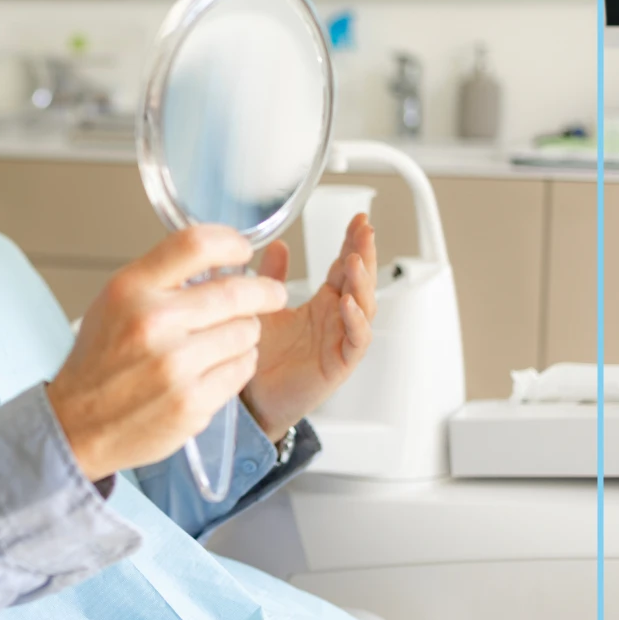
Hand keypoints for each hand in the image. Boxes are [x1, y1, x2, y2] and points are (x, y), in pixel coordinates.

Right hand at [46, 225, 289, 481]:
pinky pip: (242, 369)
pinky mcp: (192, 402)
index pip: (196, 244)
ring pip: (247, 332)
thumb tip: (219, 261)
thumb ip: (163, 278)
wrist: (78, 423)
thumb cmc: (99, 360)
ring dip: (245, 333)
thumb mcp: (115, 301)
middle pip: (237, 292)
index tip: (243, 250)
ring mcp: (174, 365)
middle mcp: (153, 322)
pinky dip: (238, 365)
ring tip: (223, 340)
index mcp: (131, 289)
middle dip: (264, 292)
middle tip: (272, 295)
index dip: (231, 242)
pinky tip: (216, 366)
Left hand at [241, 214, 377, 442]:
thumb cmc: (261, 357)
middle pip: (360, 281)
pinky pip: (356, 341)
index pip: (344, 267)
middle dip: (365, 254)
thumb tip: (278, 244)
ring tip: (354, 260)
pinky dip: (356, 322)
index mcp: (322, 304)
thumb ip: (271, 277)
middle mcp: (336, 319)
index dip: (353, 243)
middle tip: (365, 230)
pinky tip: (350, 304)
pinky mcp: (339, 364)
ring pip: (364, 307)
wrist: (253, 400)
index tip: (359, 220)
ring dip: (361, 283)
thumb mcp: (264, 308)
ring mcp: (341, 341)